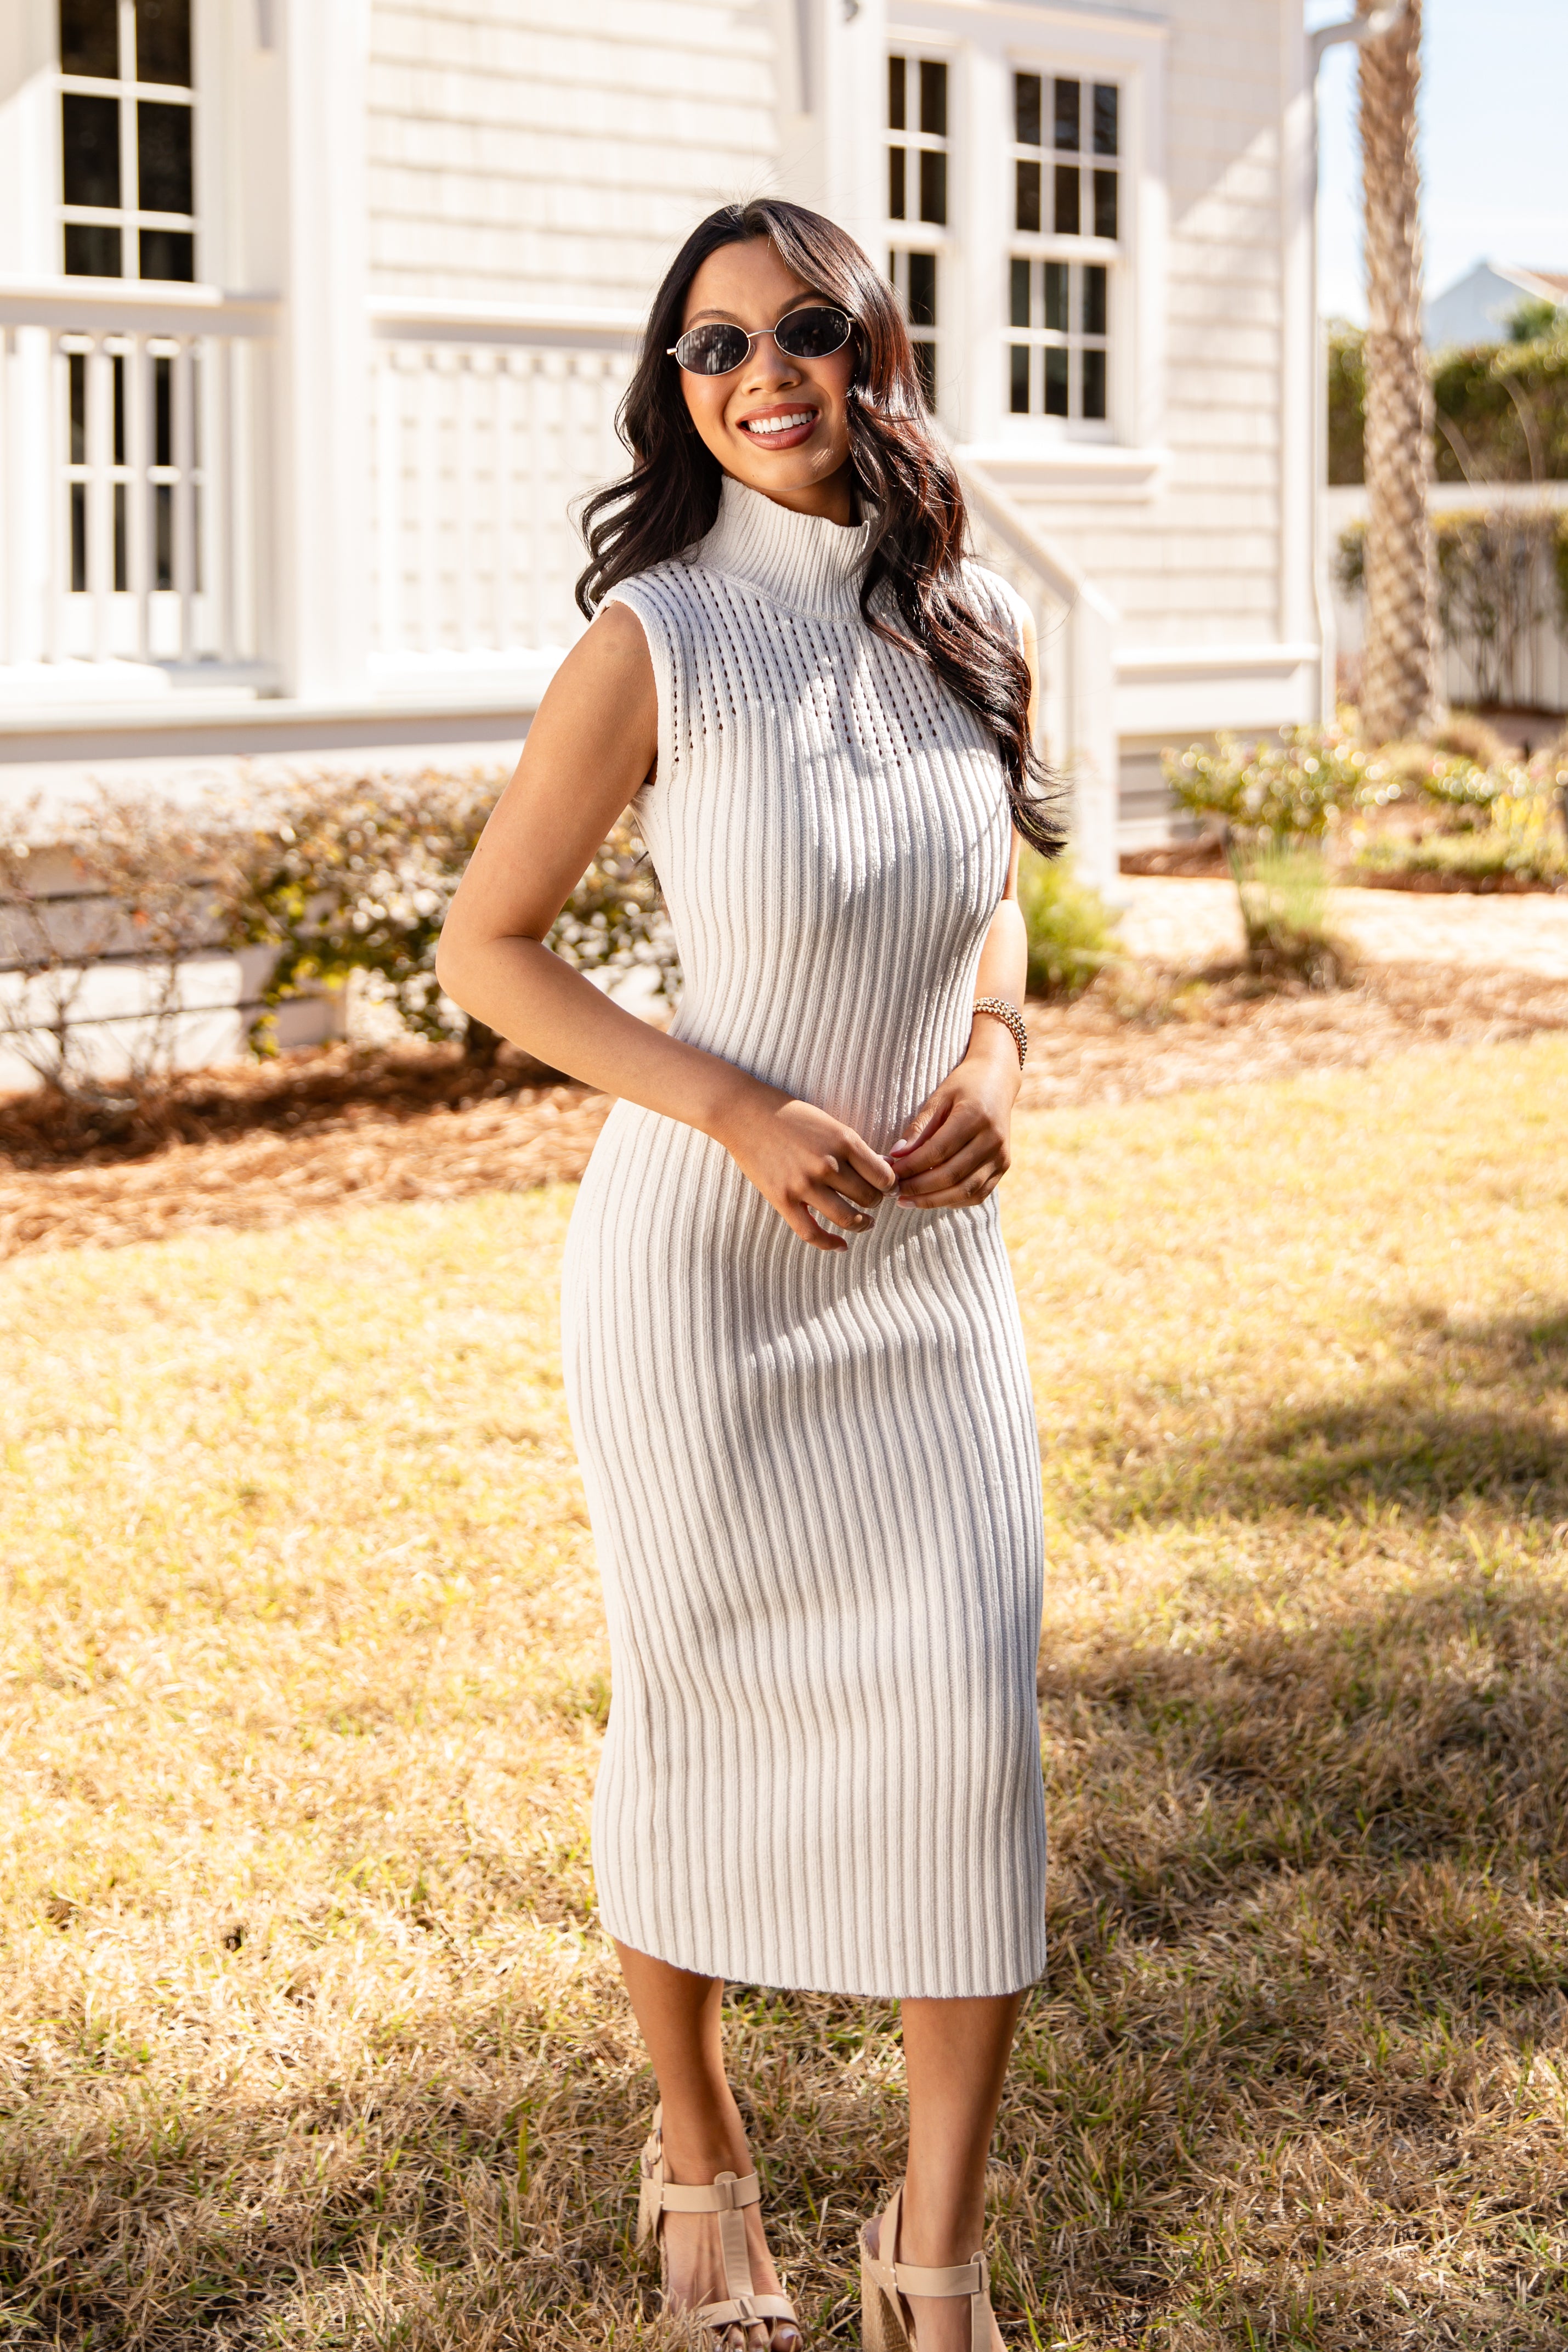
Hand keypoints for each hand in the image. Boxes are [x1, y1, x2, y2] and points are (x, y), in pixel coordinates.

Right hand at [712, 1084, 896, 1251]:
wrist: (745, 1114)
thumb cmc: (790, 1115)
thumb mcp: (829, 1123)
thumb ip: (854, 1148)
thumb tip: (884, 1171)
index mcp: (844, 1141)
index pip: (883, 1176)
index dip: (890, 1186)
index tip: (888, 1189)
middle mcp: (828, 1164)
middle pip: (868, 1198)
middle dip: (875, 1203)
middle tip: (872, 1202)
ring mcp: (804, 1184)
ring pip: (847, 1218)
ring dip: (861, 1224)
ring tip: (864, 1223)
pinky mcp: (783, 1200)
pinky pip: (812, 1233)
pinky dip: (830, 1244)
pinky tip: (841, 1246)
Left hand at [889, 1019, 1021, 1208]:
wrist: (998, 1081)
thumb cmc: (963, 1087)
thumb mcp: (938, 1099)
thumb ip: (919, 1128)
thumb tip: (895, 1155)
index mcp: (975, 1116)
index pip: (938, 1151)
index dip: (912, 1166)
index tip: (890, 1173)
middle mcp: (992, 1139)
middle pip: (951, 1176)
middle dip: (918, 1188)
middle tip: (894, 1191)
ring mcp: (1001, 1156)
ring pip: (965, 1191)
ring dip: (933, 1200)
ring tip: (907, 1201)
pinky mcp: (1003, 1167)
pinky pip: (977, 1195)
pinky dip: (952, 1201)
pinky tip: (931, 1199)